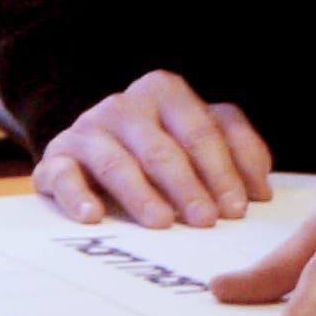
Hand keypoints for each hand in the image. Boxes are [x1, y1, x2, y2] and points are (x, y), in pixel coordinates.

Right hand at [35, 73, 271, 228]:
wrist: (88, 154)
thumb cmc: (157, 151)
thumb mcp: (200, 142)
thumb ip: (236, 153)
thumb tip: (259, 190)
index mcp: (163, 92)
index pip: (200, 130)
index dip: (222, 170)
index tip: (237, 208)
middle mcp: (123, 106)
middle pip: (161, 148)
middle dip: (187, 186)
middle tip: (206, 220)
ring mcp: (87, 131)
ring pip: (117, 162)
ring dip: (141, 195)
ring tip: (161, 223)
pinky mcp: (56, 159)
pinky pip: (63, 174)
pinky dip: (77, 195)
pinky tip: (93, 216)